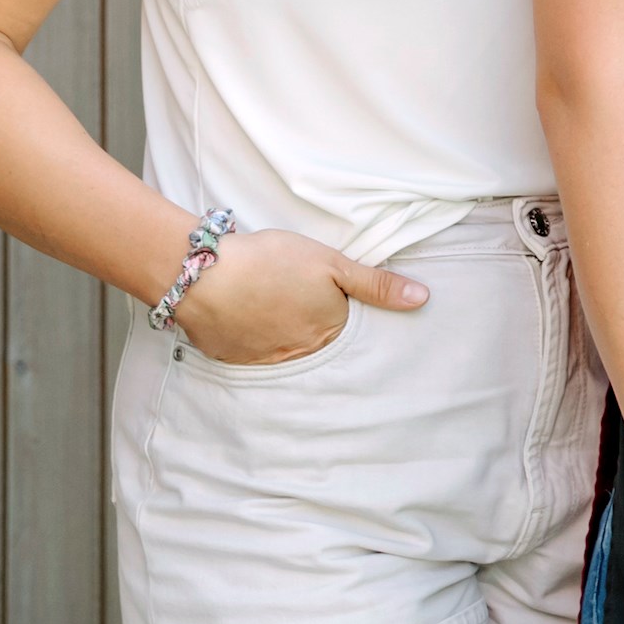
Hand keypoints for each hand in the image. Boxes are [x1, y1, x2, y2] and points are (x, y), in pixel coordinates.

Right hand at [175, 227, 421, 365]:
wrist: (202, 273)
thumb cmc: (271, 262)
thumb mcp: (332, 264)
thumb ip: (376, 285)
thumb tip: (422, 299)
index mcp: (328, 332)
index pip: (346, 330)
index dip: (336, 310)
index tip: (321, 297)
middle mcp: (299, 355)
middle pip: (314, 343)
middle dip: (307, 323)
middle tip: (287, 297)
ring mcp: (263, 360)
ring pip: (281, 349)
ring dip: (278, 332)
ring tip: (267, 304)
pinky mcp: (230, 358)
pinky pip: (248, 353)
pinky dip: (249, 337)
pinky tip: (243, 315)